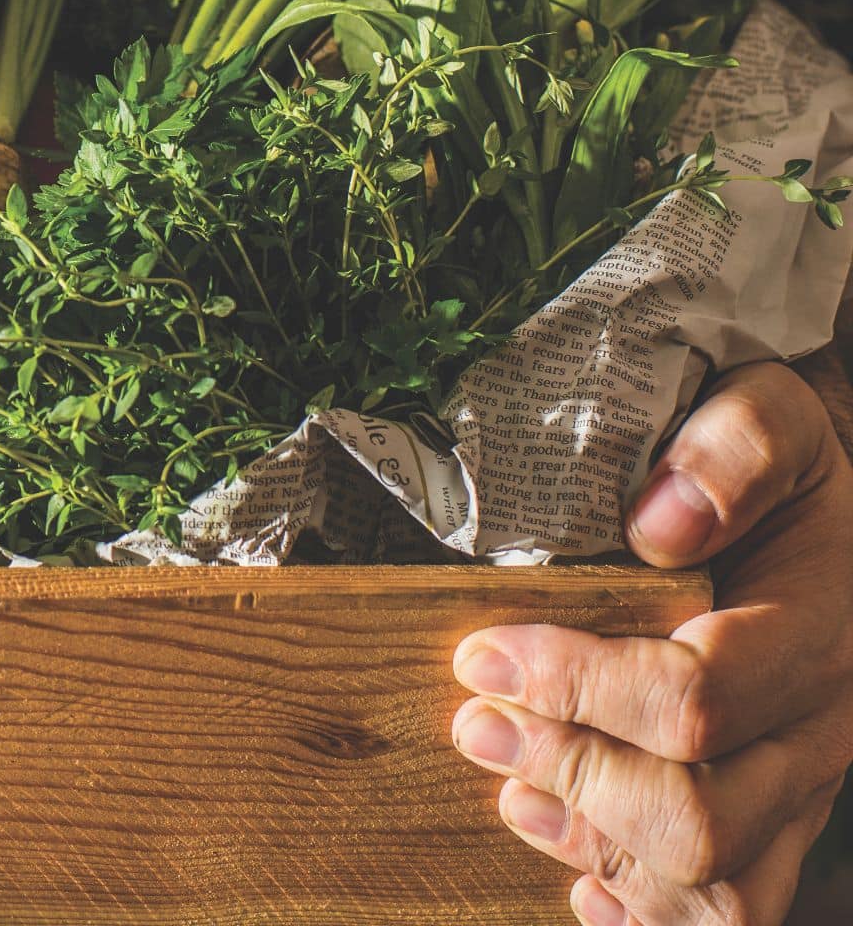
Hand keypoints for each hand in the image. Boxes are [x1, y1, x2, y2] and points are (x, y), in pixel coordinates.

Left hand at [450, 360, 852, 925]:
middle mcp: (823, 731)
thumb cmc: (784, 466)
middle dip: (570, 773)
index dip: (574, 688)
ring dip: (595, 846)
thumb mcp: (771, 413)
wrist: (835, 523)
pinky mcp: (779, 821)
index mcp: (819, 635)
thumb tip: (660, 521)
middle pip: (701, 818)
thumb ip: (732, 449)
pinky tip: (577, 875)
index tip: (480, 655)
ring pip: (717, 883)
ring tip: (512, 787)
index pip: (694, 701)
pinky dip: (643, 908)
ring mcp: (804, 788)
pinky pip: (732, 908)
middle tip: (472, 721)